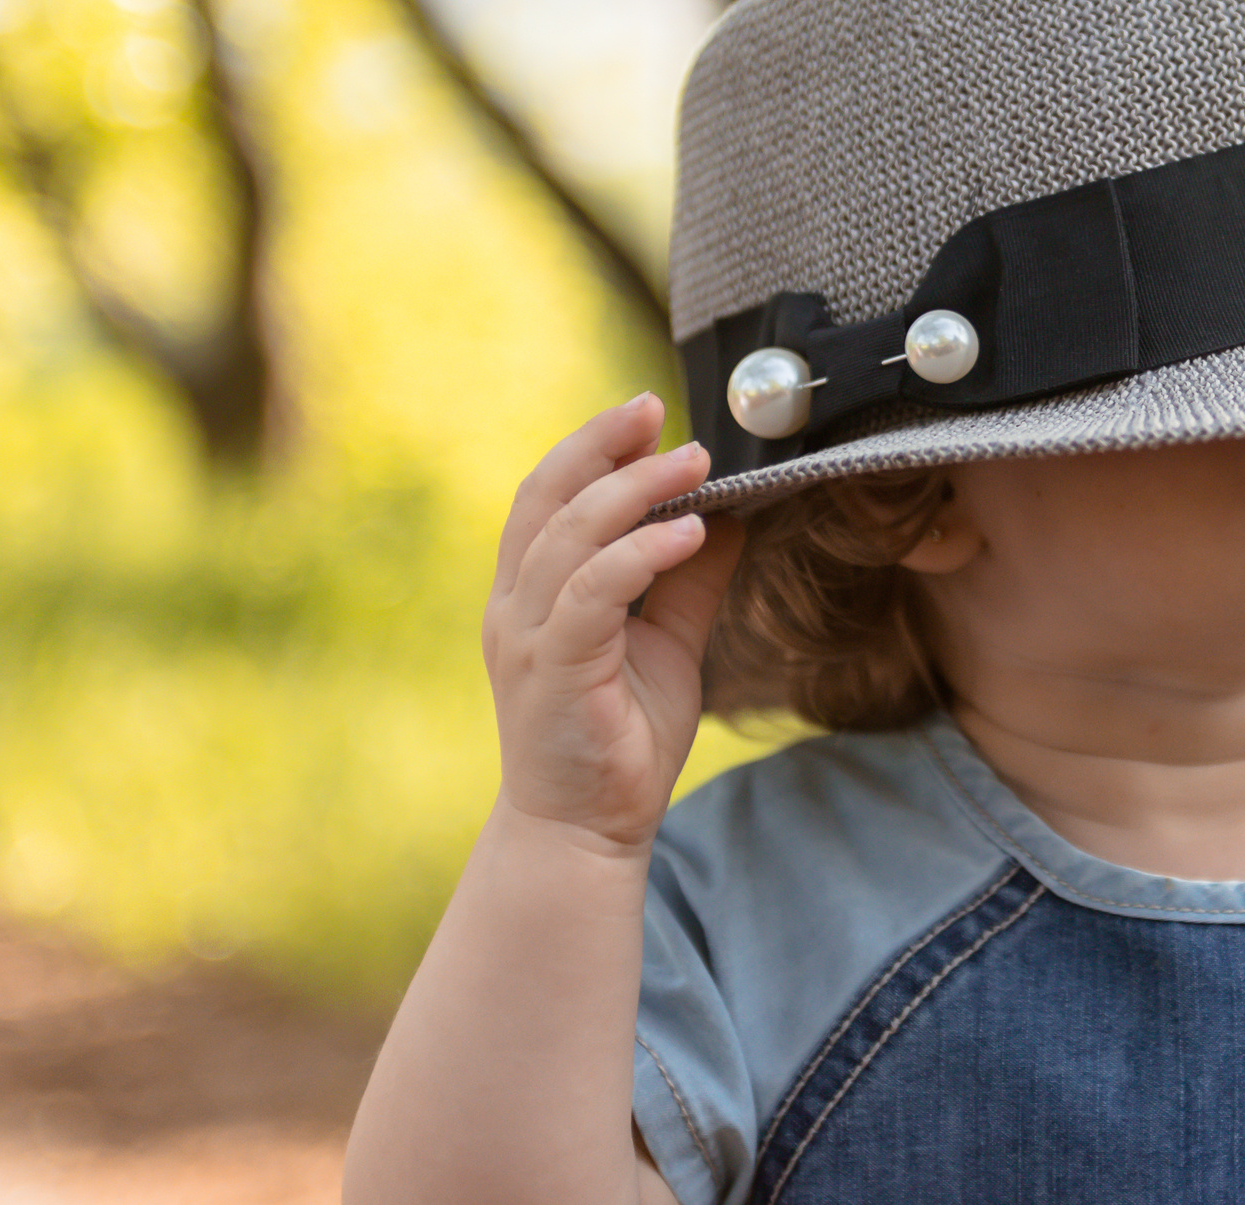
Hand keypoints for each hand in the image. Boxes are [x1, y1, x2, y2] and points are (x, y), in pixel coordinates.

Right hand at [482, 393, 744, 851]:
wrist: (587, 831)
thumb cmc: (620, 737)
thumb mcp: (668, 643)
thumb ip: (688, 581)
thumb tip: (727, 516)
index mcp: (532, 593)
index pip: (547, 496)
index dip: (590, 447)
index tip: (645, 414)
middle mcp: (516, 607)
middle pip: (545, 498)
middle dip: (600, 446)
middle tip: (658, 413)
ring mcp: (528, 639)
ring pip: (568, 537)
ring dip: (633, 492)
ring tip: (694, 465)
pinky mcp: (554, 672)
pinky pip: (592, 595)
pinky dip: (640, 554)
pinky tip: (689, 533)